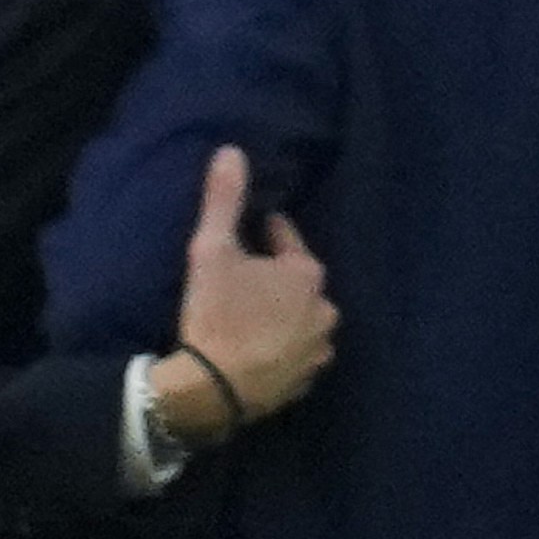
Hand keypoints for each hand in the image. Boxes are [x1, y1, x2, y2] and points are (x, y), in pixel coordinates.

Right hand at [166, 145, 332, 434]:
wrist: (215, 387)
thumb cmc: (215, 311)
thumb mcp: (212, 249)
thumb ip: (223, 201)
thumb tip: (232, 151)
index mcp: (308, 273)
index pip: (284, 237)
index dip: (259, 233)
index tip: (238, 237)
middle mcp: (326, 309)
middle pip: (295, 279)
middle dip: (271, 275)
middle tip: (236, 279)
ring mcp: (320, 348)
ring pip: (298, 316)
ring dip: (277, 311)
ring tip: (243, 314)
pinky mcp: (308, 379)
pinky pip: (293, 349)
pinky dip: (278, 343)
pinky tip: (252, 344)